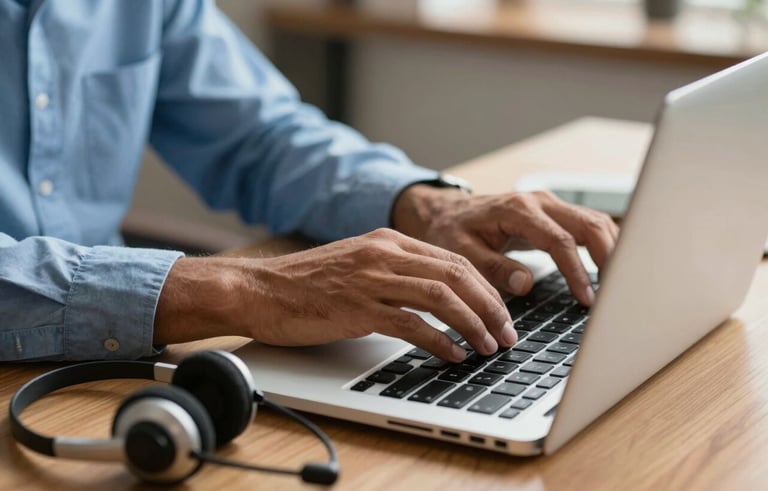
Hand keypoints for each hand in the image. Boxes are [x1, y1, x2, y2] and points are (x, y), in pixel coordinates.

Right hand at [154, 229, 515, 361]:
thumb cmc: (306, 283)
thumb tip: (439, 297)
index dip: (485, 289)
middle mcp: (384, 254)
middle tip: (506, 334)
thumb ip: (396, 273)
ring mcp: (371, 279)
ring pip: (441, 296)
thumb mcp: (359, 265)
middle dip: (490, 307)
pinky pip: (411, 323)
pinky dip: (439, 341)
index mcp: (388, 242)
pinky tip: (452, 355)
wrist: (259, 289)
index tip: (501, 313)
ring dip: (472, 324)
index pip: (454, 260)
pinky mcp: (356, 307)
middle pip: (456, 275)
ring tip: (488, 347)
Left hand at [392, 185, 618, 305]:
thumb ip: (492, 268)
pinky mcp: (554, 213)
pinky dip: (603, 245)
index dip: (576, 271)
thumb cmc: (450, 231)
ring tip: (619, 285)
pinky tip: (608, 269)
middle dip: (609, 257)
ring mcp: (549, 205)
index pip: (559, 241)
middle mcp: (539, 202)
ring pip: (595, 221)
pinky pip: (588, 225)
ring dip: (612, 250)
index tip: (587, 299)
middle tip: (618, 292)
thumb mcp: (461, 252)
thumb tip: (524, 284)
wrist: (445, 212)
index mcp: (517, 211)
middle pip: (589, 224)